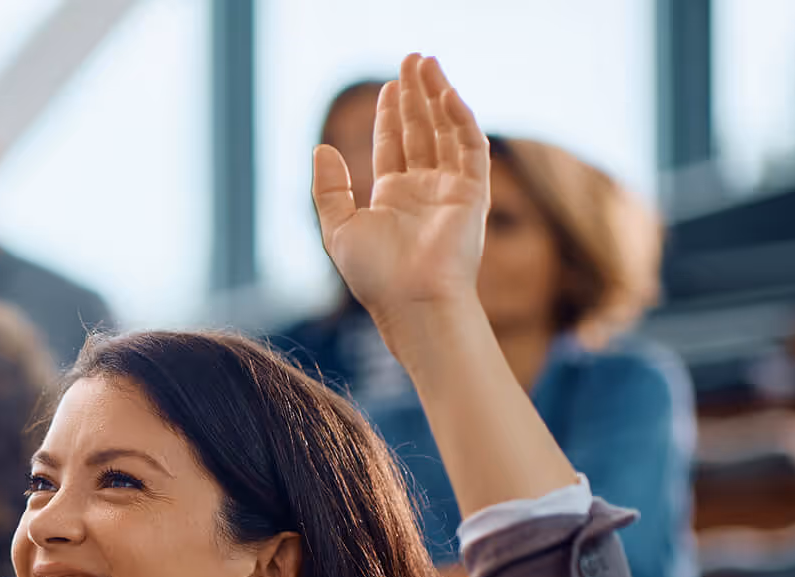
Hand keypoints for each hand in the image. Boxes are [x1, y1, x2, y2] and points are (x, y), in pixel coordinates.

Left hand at [314, 54, 488, 338]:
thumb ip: (329, 188)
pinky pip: (470, 146)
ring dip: (437, 96)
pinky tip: (445, 94)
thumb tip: (320, 148)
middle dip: (416, 95)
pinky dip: (460, 118)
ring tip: (427, 62)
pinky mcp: (473, 192)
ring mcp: (451, 188)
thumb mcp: (338, 228)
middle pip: (421, 130)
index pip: (395, 145)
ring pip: (446, 130)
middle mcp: (424, 189)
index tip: (389, 85)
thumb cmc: (374, 275)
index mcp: (394, 197)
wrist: (411, 301)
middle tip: (412, 58)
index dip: (392, 114)